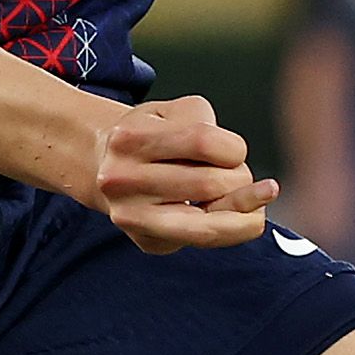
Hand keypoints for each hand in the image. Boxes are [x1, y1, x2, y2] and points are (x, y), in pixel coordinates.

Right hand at [83, 95, 279, 250]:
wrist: (108, 165)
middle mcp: (121, 180)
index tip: (233, 150)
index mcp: (129, 139)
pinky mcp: (145, 240)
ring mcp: (130, 216)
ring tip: (240, 197)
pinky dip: (229, 229)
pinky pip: (204, 242)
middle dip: (238, 178)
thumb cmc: (155, 136)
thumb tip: (246, 187)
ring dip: (239, 208)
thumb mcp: (177, 112)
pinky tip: (229, 214)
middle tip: (233, 173)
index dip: (234, 147)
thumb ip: (211, 131)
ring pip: (208, 225)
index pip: (204, 141)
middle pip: (210, 184)